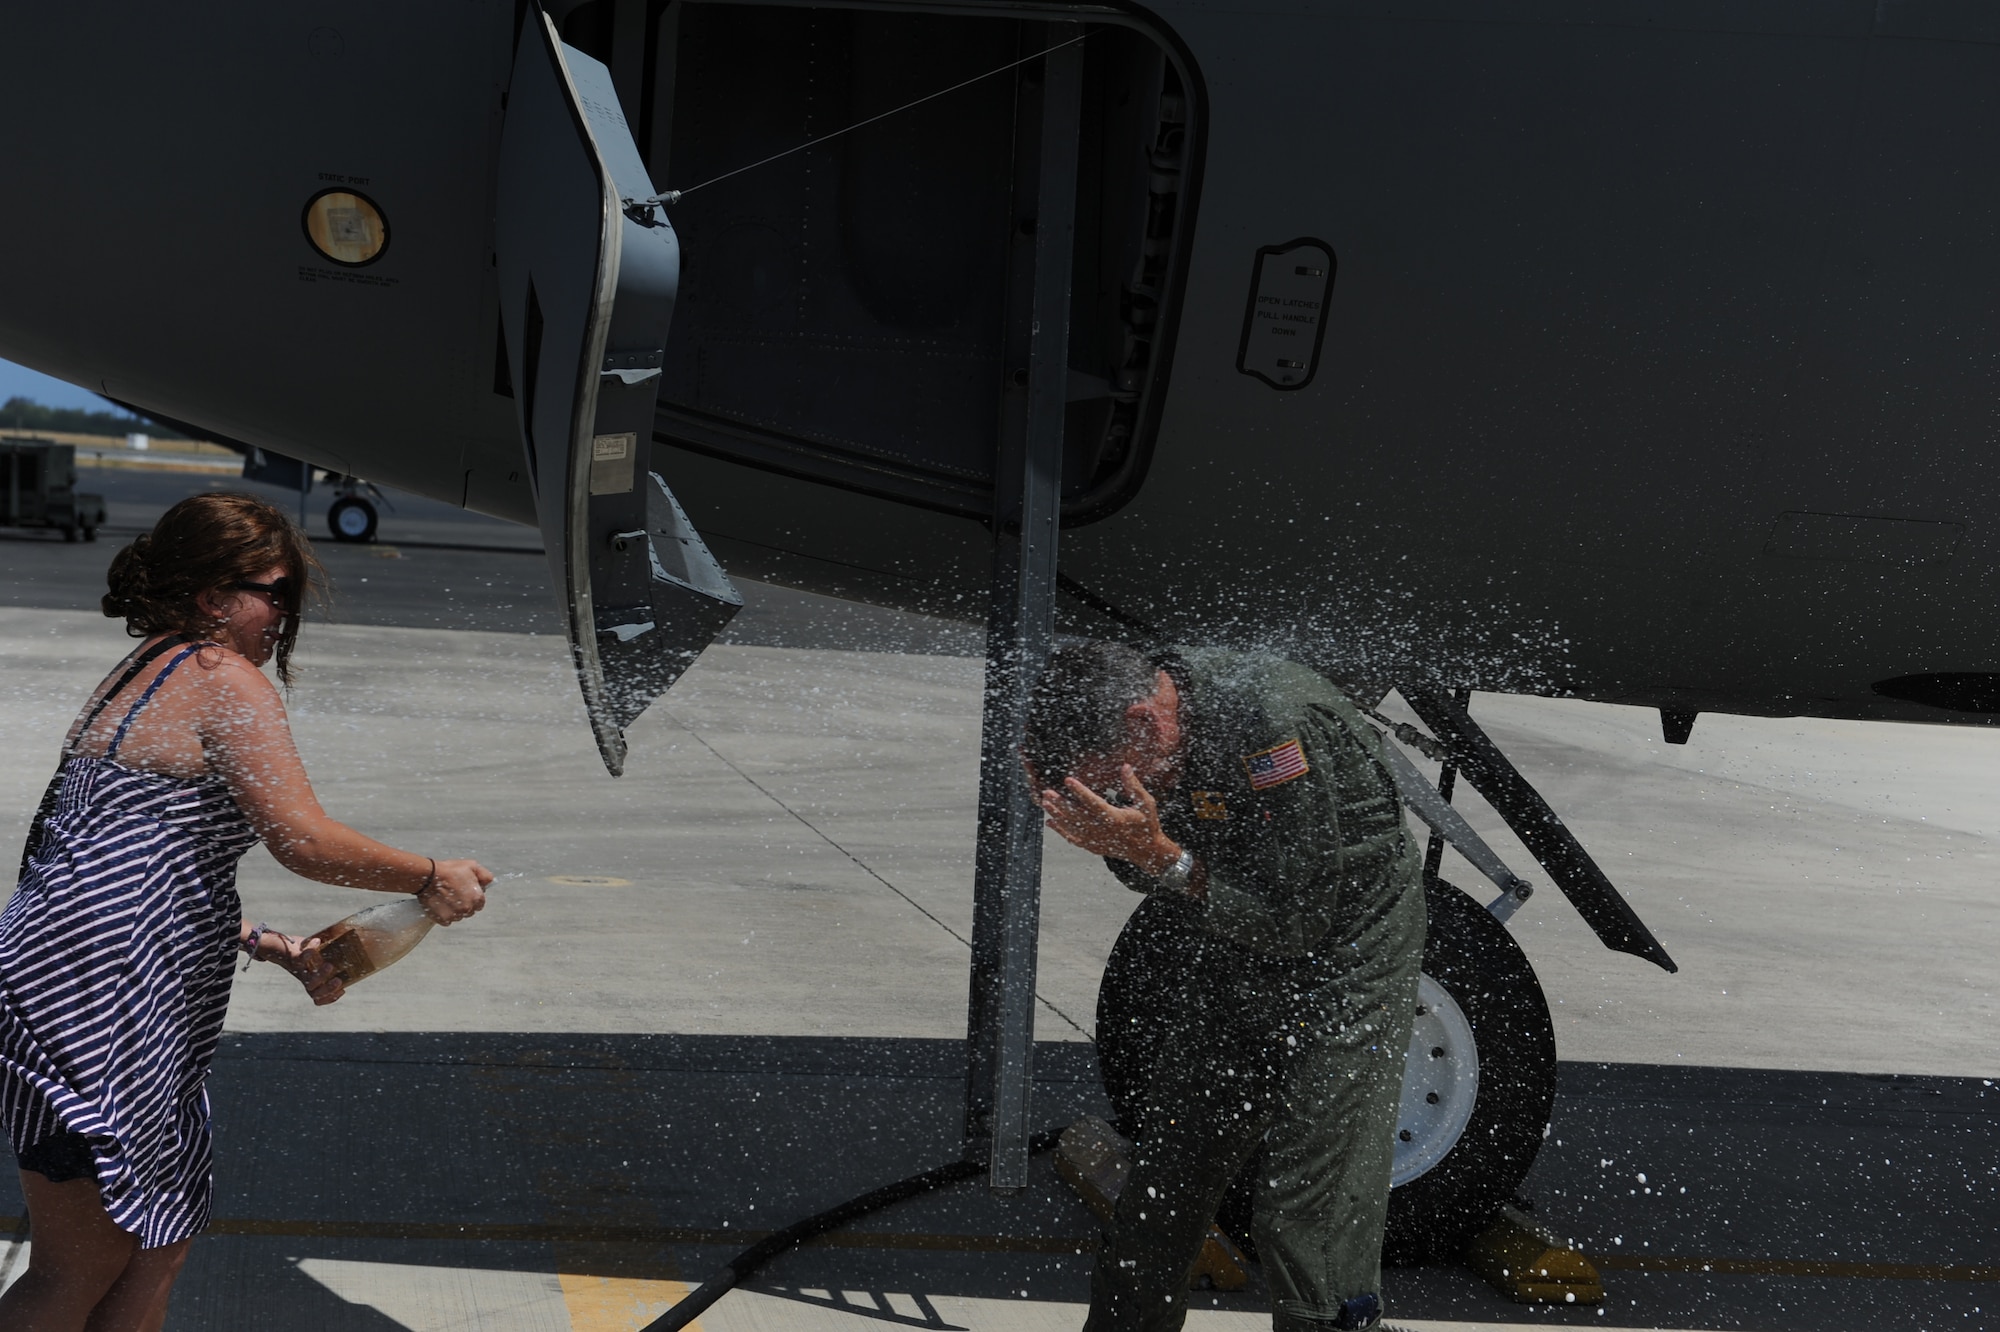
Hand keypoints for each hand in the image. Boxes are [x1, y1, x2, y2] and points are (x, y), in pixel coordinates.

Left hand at [273, 933, 343, 1005]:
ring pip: (308, 980)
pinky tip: (318, 941)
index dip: (330, 998)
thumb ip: (324, 952)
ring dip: (321, 976)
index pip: (318, 996)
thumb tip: (346, 944)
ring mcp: (296, 968)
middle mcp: (302, 976)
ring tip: (329, 964)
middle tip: (338, 980)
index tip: (343, 990)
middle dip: (328, 989)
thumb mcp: (310, 951)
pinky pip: (301, 959)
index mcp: (308, 977)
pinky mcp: (291, 958)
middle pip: (314, 992)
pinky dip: (311, 950)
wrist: (268, 943)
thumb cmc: (293, 948)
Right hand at [417, 858, 492, 924]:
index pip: (480, 904)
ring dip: (455, 910)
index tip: (466, 892)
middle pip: (470, 911)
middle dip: (464, 904)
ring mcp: (455, 915)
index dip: (473, 897)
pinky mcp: (443, 919)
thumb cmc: (449, 871)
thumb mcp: (472, 866)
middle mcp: (467, 909)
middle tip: (455, 894)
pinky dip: (444, 915)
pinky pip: (447, 921)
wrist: (428, 877)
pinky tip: (441, 905)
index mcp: (476, 898)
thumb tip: (489, 883)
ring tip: (446, 898)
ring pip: (458, 916)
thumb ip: (485, 875)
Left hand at [1036, 764, 1180, 873]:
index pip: (1093, 803)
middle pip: (1077, 815)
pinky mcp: (1094, 846)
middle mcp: (1103, 830)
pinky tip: (1050, 822)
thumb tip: (1125, 767)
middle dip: (1061, 803)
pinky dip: (1061, 831)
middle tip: (1047, 792)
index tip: (1068, 781)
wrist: (1147, 851)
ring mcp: (1097, 840)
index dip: (1080, 791)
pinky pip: (1074, 839)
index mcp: (1115, 818)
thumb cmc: (1147, 824)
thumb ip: (1133, 786)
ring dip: (1058, 815)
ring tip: (1045, 803)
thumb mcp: (1146, 803)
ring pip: (1072, 827)